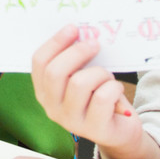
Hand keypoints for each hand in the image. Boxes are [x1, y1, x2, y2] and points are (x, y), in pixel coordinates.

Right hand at [31, 24, 145, 158]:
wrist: (120, 130)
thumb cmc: (99, 96)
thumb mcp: (83, 77)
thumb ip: (77, 61)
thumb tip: (82, 32)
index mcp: (44, 92)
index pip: (39, 63)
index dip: (55, 42)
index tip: (73, 28)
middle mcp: (52, 108)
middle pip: (55, 72)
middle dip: (77, 52)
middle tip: (94, 44)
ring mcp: (71, 122)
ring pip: (80, 83)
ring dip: (100, 73)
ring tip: (107, 77)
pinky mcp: (94, 130)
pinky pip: (102, 97)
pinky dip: (114, 87)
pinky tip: (116, 91)